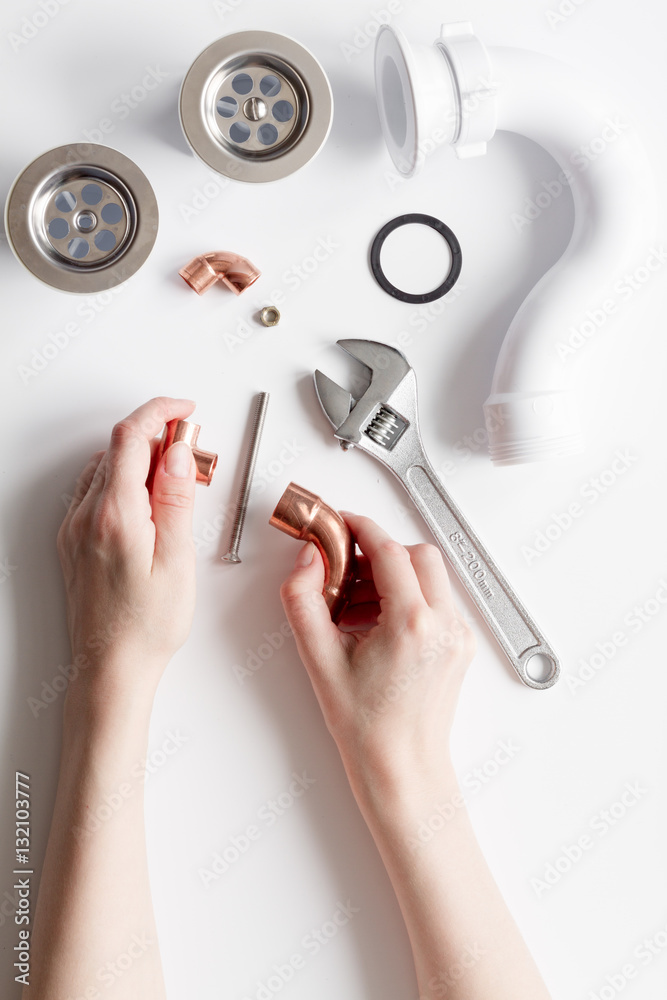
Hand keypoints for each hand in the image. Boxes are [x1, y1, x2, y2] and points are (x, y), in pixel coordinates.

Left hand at [57, 397, 198, 701]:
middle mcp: (86, 516)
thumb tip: (177, 452)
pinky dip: (122, 480)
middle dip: (157, 437)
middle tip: (193, 455)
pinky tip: (147, 503)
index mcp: (115, 515)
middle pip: (118, 448)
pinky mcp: (73, 541)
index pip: (131, 436)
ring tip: (175, 484)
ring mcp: (75, 528)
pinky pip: (95, 491)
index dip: (159, 411)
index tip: (184, 409)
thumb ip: (176, 499)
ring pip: (106, 467)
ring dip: (139, 459)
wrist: (112, 667)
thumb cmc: (148, 625)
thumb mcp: (178, 559)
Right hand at [280, 514, 475, 790]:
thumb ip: (303, 600)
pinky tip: (377, 624)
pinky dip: (410, 597)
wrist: (401, 768)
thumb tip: (307, 561)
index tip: (341, 525)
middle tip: (347, 569)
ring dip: (395, 576)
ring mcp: (458, 635)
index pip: (390, 550)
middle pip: (418, 554)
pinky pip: (438, 600)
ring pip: (432, 576)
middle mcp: (444, 625)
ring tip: (357, 604)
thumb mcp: (319, 660)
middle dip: (381, 552)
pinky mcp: (461, 645)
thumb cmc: (367, 728)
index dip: (361, 529)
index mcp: (412, 624)